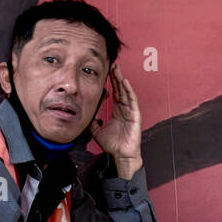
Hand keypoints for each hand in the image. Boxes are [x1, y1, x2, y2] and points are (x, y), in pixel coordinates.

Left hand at [91, 65, 142, 179]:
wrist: (121, 155)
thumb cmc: (113, 145)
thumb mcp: (97, 131)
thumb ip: (92, 121)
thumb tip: (86, 113)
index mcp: (118, 111)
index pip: (114, 93)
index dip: (111, 83)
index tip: (105, 73)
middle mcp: (125, 109)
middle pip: (120, 89)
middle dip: (116, 77)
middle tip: (112, 65)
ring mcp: (131, 111)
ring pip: (126, 92)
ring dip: (121, 80)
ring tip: (117, 69)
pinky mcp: (135, 116)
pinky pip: (132, 101)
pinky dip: (129, 91)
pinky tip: (125, 82)